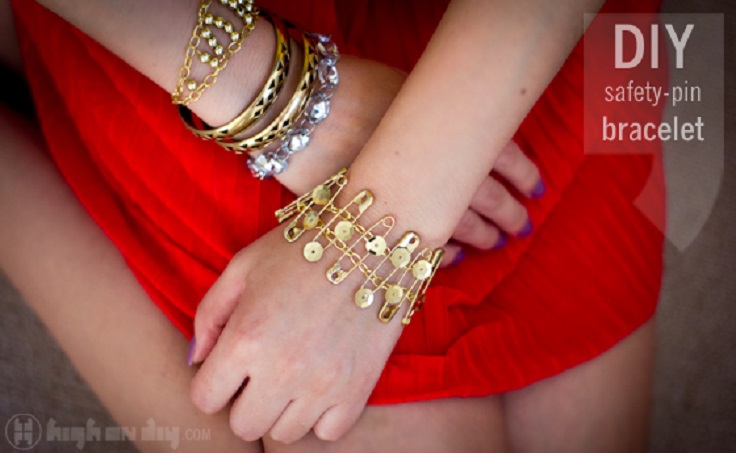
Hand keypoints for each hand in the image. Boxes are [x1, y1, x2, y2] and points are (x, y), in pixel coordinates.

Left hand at [188, 227, 405, 442]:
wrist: (374, 239)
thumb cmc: (304, 247)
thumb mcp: (243, 267)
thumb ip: (209, 314)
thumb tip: (196, 359)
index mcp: (246, 337)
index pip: (205, 399)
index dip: (213, 383)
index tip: (230, 366)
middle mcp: (282, 369)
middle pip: (244, 425)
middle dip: (245, 400)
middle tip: (262, 370)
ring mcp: (323, 384)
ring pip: (285, 433)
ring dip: (282, 408)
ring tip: (294, 372)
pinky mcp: (359, 389)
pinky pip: (328, 432)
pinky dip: (322, 414)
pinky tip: (322, 382)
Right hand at [277, 56, 544, 264]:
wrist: (302, 111)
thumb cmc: (356, 91)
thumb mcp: (410, 91)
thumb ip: (446, 118)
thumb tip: (475, 142)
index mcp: (454, 131)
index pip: (508, 159)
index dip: (527, 176)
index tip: (536, 189)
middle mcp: (441, 168)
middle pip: (491, 199)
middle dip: (511, 215)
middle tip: (521, 226)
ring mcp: (414, 200)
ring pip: (462, 227)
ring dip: (482, 237)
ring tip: (493, 243)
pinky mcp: (384, 221)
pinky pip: (420, 248)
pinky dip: (439, 254)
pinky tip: (450, 258)